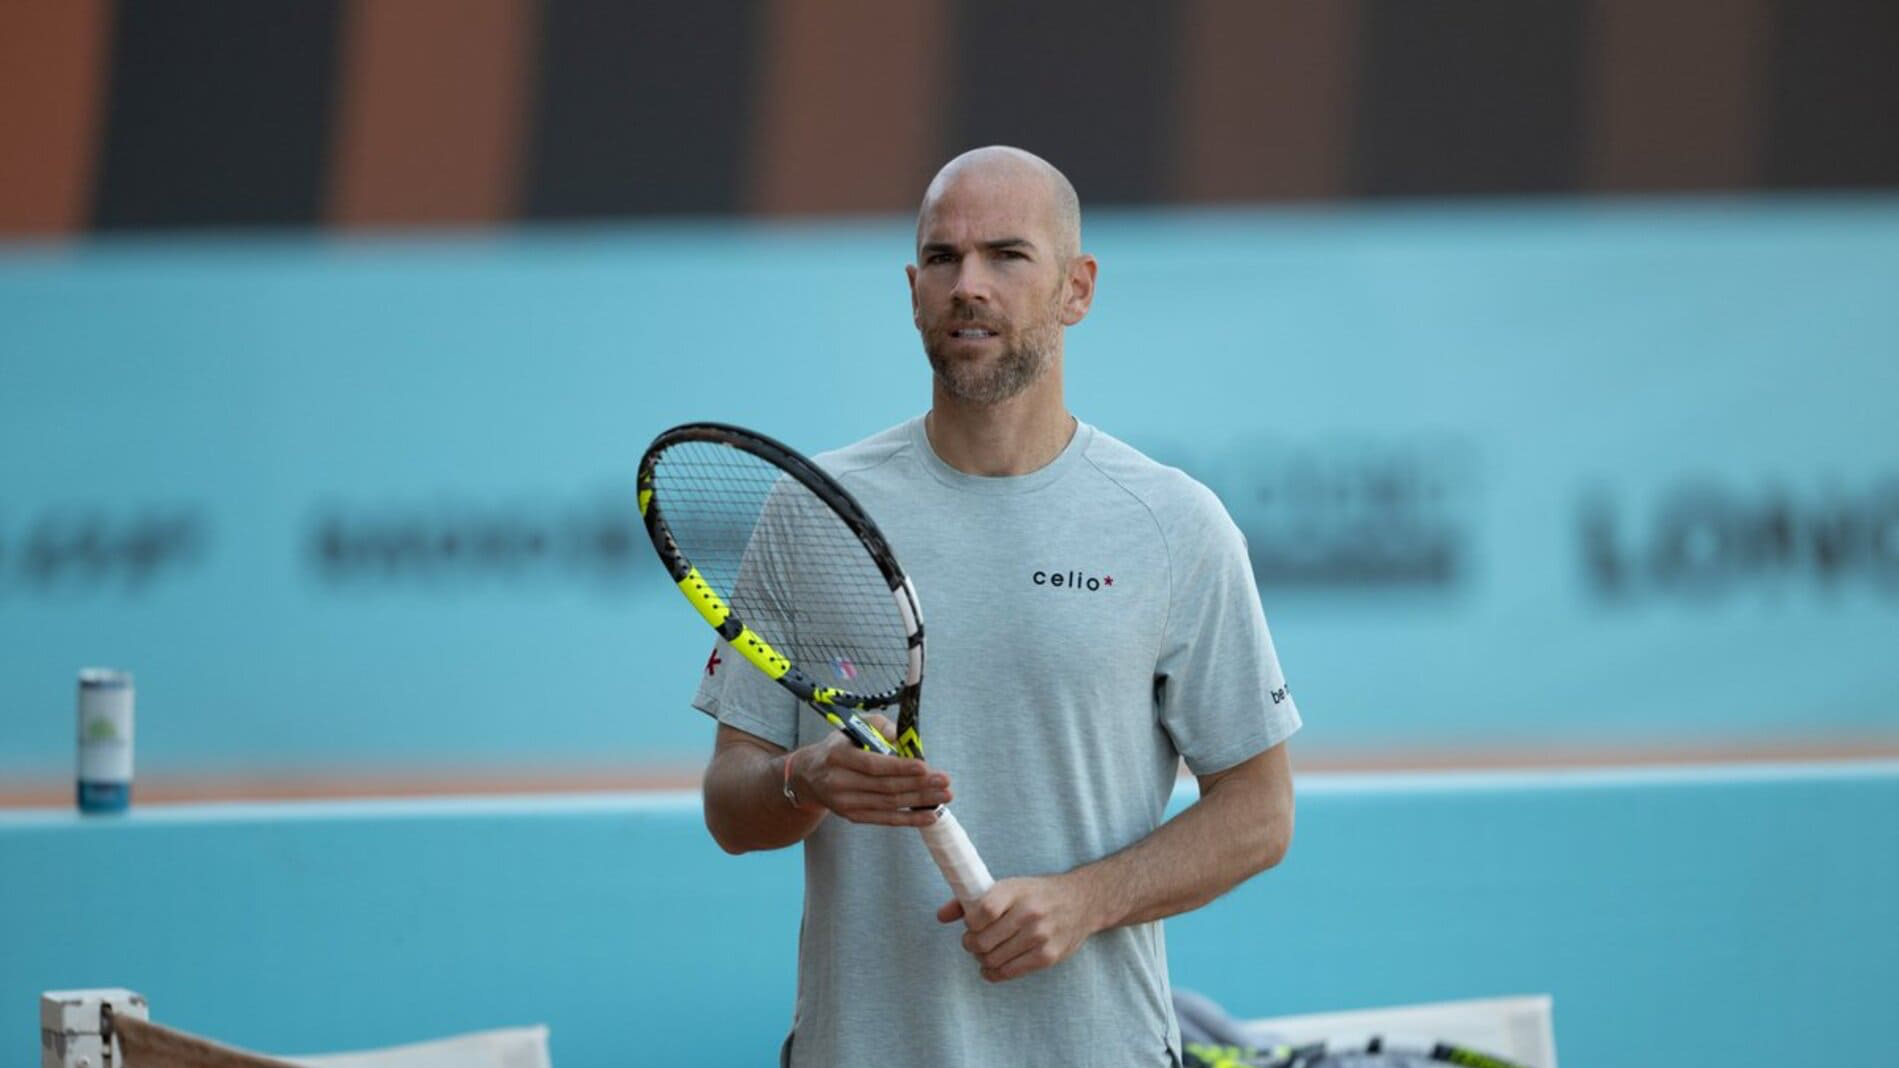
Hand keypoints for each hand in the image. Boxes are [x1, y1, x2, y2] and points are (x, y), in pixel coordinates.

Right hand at [792, 714, 950, 826]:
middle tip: (945, 781)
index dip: (900, 767)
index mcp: (838, 756)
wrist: (809, 776)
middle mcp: (838, 782)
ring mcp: (845, 803)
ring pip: (889, 804)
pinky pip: (885, 819)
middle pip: (885, 787)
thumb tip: (905, 741)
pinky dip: (909, 818)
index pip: (872, 765)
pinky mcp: (853, 817)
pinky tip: (929, 815)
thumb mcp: (855, 727)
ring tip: (944, 795)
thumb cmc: (840, 746)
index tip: (925, 766)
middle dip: (919, 785)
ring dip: (920, 801)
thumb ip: (880, 727)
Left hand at [937, 874, 1101, 981]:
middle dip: (971, 944)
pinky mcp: (1048, 956)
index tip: (971, 923)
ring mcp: (1040, 936)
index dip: (969, 922)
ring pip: (993, 959)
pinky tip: (991, 969)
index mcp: (1016, 891)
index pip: (981, 912)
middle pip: (983, 940)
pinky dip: (993, 974)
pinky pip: (1009, 972)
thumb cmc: (1038, 894)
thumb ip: (973, 900)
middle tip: (972, 942)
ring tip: (984, 953)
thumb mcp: (1009, 886)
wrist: (1082, 901)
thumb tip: (941, 915)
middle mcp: (1029, 913)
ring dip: (982, 959)